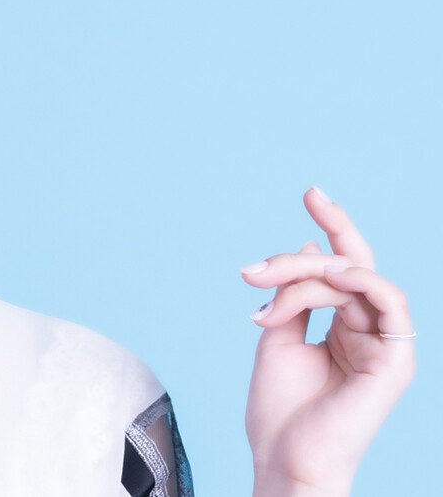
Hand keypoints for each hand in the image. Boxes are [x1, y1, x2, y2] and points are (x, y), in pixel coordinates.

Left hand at [242, 188, 414, 496]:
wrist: (283, 459)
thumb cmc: (279, 410)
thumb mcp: (278, 334)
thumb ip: (293, 293)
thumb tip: (309, 247)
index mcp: (346, 327)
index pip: (345, 266)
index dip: (333, 225)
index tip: (310, 192)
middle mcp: (371, 332)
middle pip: (346, 265)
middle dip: (304, 250)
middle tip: (254, 269)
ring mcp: (386, 345)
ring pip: (354, 276)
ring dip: (307, 274)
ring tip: (267, 288)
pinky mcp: (396, 360)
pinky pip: (388, 300)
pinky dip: (355, 281)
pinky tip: (322, 282)